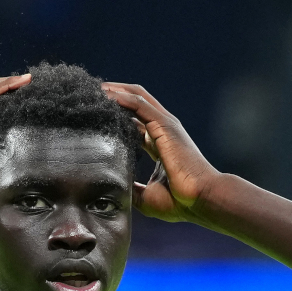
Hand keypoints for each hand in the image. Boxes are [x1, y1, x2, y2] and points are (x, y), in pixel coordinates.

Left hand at [102, 82, 220, 222]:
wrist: (200, 199)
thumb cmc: (180, 201)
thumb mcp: (147, 197)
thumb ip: (132, 189)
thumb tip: (115, 191)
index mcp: (159, 145)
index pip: (135, 122)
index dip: (116, 116)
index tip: (95, 114)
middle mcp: (162, 131)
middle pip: (135, 103)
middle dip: (114, 96)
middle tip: (91, 95)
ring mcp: (165, 125)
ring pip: (136, 98)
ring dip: (114, 91)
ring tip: (93, 90)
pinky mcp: (165, 125)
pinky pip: (139, 104)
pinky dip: (122, 97)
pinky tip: (105, 95)